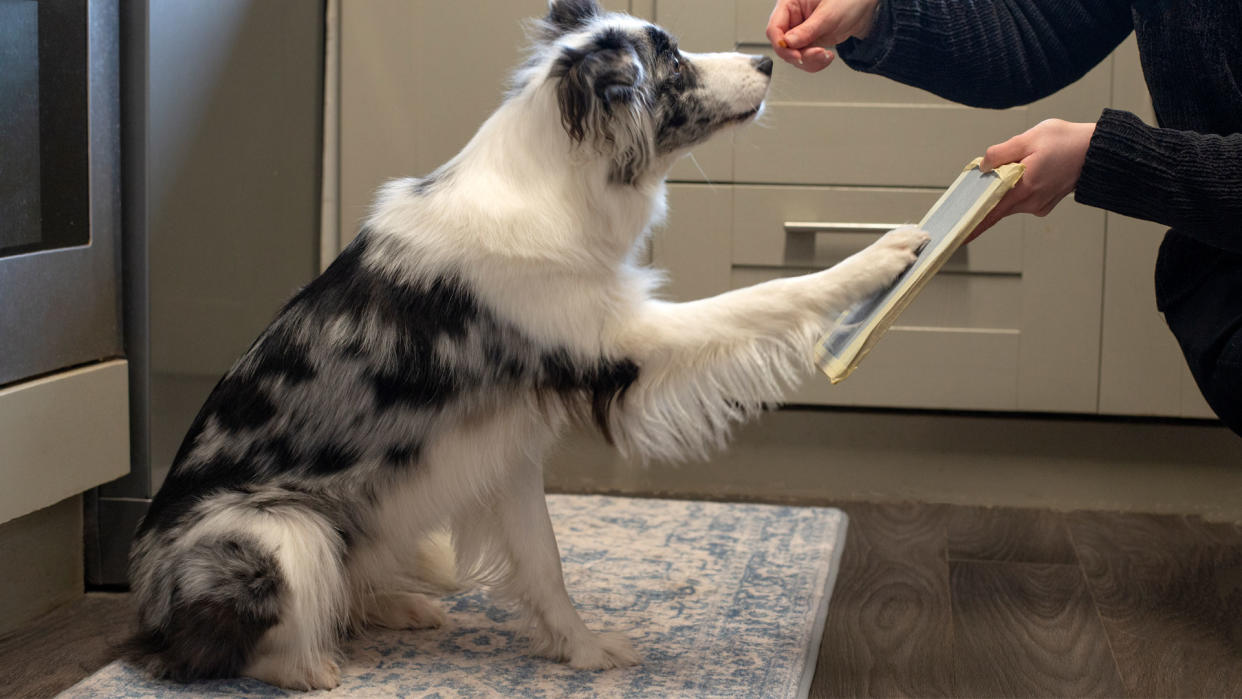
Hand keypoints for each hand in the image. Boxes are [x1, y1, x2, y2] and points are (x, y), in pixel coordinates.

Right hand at [765, 0, 878, 71]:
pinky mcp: (809, 41)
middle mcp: (792, 18)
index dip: (781, 44)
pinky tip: (826, 57)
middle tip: (816, 54)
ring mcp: (800, 31)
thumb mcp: (828, 14)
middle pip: (783, 45)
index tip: (795, 54)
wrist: (865, 6)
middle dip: (799, 55)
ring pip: (793, 55)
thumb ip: (807, 30)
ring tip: (825, 56)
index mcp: (790, 3)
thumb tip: (788, 43)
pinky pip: (805, 58)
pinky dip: (815, 62)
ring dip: (809, 61)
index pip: (775, 28)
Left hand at [968, 119, 1096, 242]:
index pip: (989, 214)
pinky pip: (1022, 198)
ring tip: (1025, 161)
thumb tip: (983, 167)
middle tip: (991, 174)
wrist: (1098, 152)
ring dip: (1007, 186)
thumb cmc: (1067, 142)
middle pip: (996, 205)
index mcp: (1023, 189)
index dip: (972, 225)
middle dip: (989, 192)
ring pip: (1010, 200)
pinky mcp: (1044, 204)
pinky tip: (1032, 169)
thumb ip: (1001, 153)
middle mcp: (1030, 203)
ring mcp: (1038, 206)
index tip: (958, 236)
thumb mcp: (1029, 138)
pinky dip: (1019, 187)